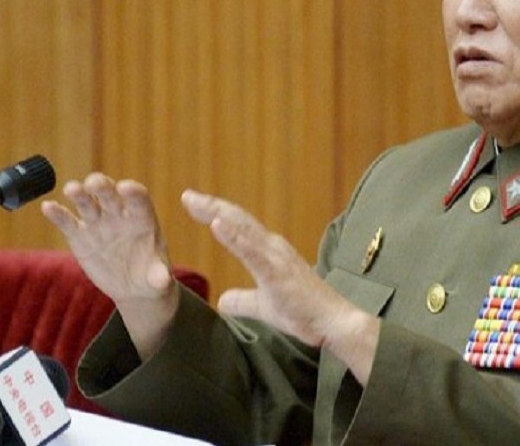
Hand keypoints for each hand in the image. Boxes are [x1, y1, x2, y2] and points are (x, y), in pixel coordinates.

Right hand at [41, 173, 178, 357]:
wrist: (131, 286)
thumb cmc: (150, 275)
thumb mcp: (157, 278)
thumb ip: (159, 276)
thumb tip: (162, 282)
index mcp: (142, 218)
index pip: (139, 199)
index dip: (133, 192)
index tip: (126, 188)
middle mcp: (118, 215)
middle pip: (110, 195)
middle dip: (102, 186)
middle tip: (94, 182)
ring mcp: (98, 223)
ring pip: (87, 203)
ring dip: (79, 194)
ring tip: (71, 189)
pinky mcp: (79, 235)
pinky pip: (67, 222)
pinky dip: (58, 214)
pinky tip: (48, 207)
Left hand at [182, 189, 379, 383]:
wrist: (332, 323)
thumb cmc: (304, 312)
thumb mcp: (264, 307)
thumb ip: (243, 301)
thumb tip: (222, 301)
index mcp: (268, 253)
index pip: (238, 227)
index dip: (215, 213)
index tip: (193, 202)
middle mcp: (272, 247)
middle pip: (237, 220)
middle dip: (211, 206)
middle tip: (187, 195)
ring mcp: (276, 257)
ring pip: (243, 229)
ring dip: (218, 213)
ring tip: (197, 201)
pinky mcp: (277, 271)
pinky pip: (251, 250)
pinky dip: (233, 235)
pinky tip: (217, 223)